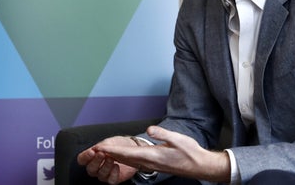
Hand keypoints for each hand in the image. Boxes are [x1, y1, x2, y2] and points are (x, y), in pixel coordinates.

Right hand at [77, 135, 139, 183]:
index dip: (85, 157)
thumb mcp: (109, 142)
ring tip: (111, 158)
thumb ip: (101, 146)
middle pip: (90, 169)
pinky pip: (110, 180)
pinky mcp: (113, 178)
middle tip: (102, 154)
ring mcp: (104, 173)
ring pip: (100, 175)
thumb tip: (95, 149)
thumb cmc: (118, 144)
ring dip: (106, 166)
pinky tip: (117, 166)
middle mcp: (96, 166)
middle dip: (96, 162)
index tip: (92, 151)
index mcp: (92, 156)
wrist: (132, 148)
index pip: (82, 159)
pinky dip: (113, 174)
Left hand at [93, 126, 229, 182]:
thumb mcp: (177, 138)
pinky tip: (122, 157)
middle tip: (95, 149)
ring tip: (104, 152)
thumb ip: (162, 133)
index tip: (101, 148)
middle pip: (124, 159)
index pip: (128, 153)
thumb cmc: (190, 152)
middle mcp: (150, 163)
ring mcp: (152, 166)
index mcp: (153, 156)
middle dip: (109, 154)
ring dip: (115, 157)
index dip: (113, 151)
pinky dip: (125, 159)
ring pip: (129, 162)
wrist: (199, 166)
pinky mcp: (154, 165)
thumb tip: (149, 129)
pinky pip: (135, 163)